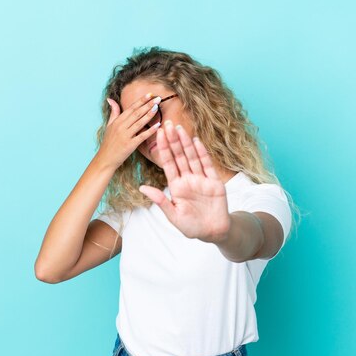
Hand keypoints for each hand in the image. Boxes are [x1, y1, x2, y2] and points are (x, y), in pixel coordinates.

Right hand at [97, 93, 162, 169]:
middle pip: (136, 113)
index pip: (131, 108)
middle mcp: (121, 127)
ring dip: (149, 114)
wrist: (105, 159)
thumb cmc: (108, 143)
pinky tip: (158, 125)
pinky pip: (142, 136)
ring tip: (157, 107)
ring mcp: (125, 136)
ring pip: (139, 123)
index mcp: (117, 121)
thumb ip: (113, 112)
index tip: (150, 94)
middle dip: (148, 105)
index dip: (141, 101)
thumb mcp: (109, 126)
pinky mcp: (130, 145)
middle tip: (158, 98)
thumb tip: (110, 99)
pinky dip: (150, 130)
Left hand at [138, 120, 230, 241]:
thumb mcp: (173, 216)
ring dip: (185, 143)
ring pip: (192, 157)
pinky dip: (202, 153)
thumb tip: (142, 188)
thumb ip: (160, 200)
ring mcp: (201, 179)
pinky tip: (196, 141)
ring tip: (179, 128)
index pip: (168, 163)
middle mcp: (188, 179)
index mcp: (176, 186)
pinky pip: (207, 165)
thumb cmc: (192, 226)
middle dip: (172, 140)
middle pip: (179, 156)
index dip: (163, 148)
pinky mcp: (214, 182)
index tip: (158, 134)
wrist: (214, 232)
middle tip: (166, 123)